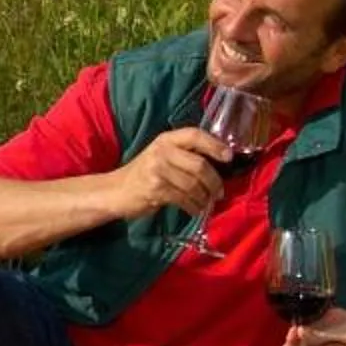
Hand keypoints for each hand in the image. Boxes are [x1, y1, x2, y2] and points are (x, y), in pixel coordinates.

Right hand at [108, 126, 228, 224]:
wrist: (115, 191)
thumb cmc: (143, 174)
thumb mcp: (161, 156)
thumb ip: (184, 155)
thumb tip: (218, 164)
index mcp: (166, 139)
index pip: (194, 135)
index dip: (214, 145)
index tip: (229, 157)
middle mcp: (162, 151)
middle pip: (199, 165)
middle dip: (214, 182)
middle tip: (219, 193)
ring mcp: (158, 170)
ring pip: (194, 185)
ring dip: (205, 198)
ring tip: (206, 204)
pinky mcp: (156, 189)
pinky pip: (184, 199)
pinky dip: (194, 207)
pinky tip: (194, 210)